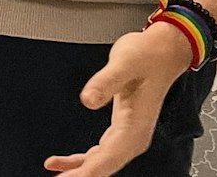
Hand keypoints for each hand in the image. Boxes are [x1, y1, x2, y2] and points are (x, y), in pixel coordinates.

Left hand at [44, 25, 189, 175]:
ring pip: (100, 163)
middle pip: (103, 167)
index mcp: (135, 126)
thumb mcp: (124, 63)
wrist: (162, 51)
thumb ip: (105, 82)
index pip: (107, 159)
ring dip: (78, 172)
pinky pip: (99, 154)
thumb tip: (87, 100)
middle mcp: (133, 136)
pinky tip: (61, 162)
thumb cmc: (148, 56)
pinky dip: (81, 161)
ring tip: (54, 174)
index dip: (86, 173)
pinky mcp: (121, 129)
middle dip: (81, 176)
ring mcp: (128, 135)